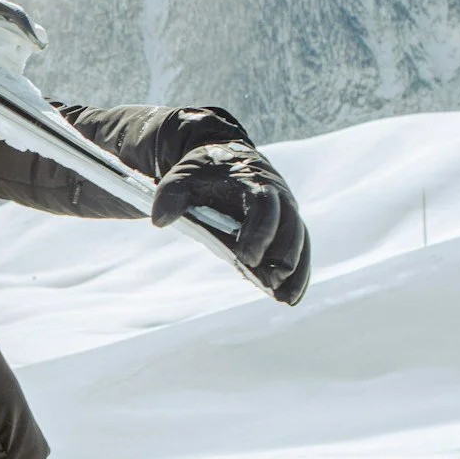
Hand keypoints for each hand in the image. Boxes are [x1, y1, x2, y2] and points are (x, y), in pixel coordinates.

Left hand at [150, 142, 310, 304]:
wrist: (223, 160)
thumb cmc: (204, 171)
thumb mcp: (182, 177)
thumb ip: (171, 195)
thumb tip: (159, 220)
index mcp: (253, 182)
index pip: (264, 207)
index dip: (259, 231)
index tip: (246, 257)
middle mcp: (278, 196)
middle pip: (291, 226)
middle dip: (284, 254)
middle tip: (271, 281)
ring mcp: (286, 213)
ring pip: (300, 241)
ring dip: (296, 269)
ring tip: (286, 299)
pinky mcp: (286, 228)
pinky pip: (300, 250)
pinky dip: (300, 273)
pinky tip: (291, 297)